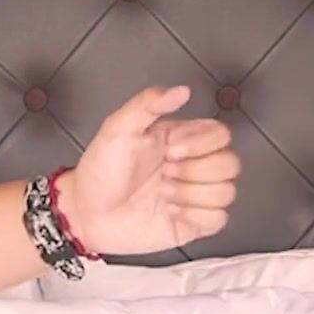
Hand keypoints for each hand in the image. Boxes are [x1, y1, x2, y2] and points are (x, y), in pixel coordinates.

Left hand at [59, 85, 240, 255]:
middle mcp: (193, 166)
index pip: (221, 134)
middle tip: (163, 175)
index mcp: (181, 140)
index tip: (168, 150)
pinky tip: (169, 212)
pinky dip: (194, 217)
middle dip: (193, 172)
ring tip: (162, 194)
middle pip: (230, 164)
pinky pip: (219, 219)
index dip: (199, 144)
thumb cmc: (99, 171)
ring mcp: (195, 196)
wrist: (84, 213)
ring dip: (190, 195)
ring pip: (227, 192)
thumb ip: (146, 104)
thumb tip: (181, 90)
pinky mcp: (193, 223)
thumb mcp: (117, 129)